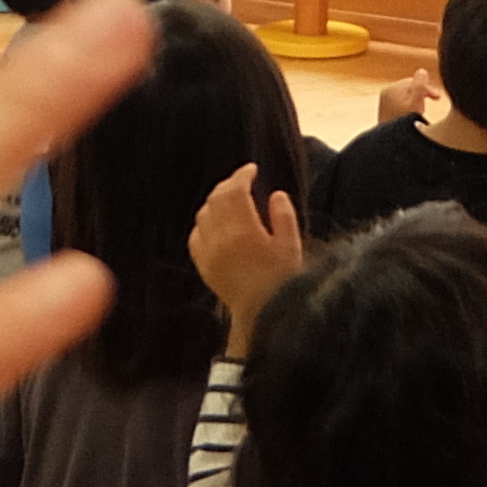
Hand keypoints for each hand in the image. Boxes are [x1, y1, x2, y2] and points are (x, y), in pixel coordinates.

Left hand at [190, 164, 307, 344]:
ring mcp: (209, 254)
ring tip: (231, 200)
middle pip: (216, 199)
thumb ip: (284, 217)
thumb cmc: (282, 282)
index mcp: (244, 231)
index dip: (242, 175)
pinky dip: (204, 224)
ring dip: (215, 202)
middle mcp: (221, 239)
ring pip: (203, 215)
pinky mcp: (203, 267)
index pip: (235, 191)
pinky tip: (215, 225)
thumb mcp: (291, 247)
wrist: (262, 316)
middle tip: (243, 181)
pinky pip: (195, 236)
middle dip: (229, 185)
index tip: (252, 170)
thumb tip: (275, 195)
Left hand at [374, 62, 434, 126]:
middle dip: (421, 96)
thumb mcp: (416, 104)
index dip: (427, 89)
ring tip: (420, 113)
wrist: (392, 145)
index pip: (414, 82)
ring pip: (408, 96)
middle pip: (411, 88)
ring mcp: (385, 102)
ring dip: (417, 102)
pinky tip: (413, 117)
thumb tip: (422, 71)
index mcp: (391, 89)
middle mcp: (386, 93)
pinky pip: (403, 103)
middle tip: (426, 108)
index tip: (438, 98)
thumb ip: (420, 86)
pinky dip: (411, 108)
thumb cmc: (405, 124)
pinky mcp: (387, 110)